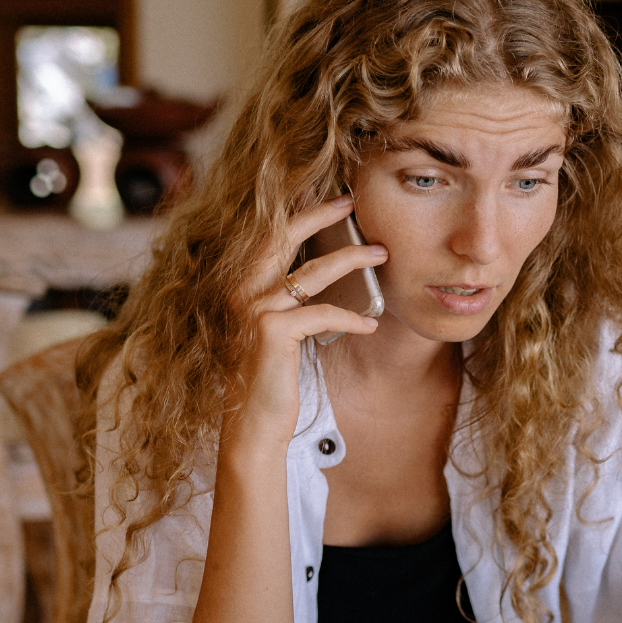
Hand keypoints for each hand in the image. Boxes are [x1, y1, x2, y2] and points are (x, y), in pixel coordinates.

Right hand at [226, 195, 385, 452]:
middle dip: (321, 215)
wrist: (253, 423)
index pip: (270, 236)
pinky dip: (351, 317)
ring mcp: (254, 308)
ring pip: (312, 272)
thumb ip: (293, 300)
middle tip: (353, 203)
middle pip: (284, 237)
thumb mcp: (280, 330)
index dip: (300, 213)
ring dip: (352, 259)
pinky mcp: (271, 330)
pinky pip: (323, 313)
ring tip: (380, 255)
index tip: (330, 199)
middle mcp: (241, 290)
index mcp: (241, 285)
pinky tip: (371, 323)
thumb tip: (328, 270)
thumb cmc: (270, 378)